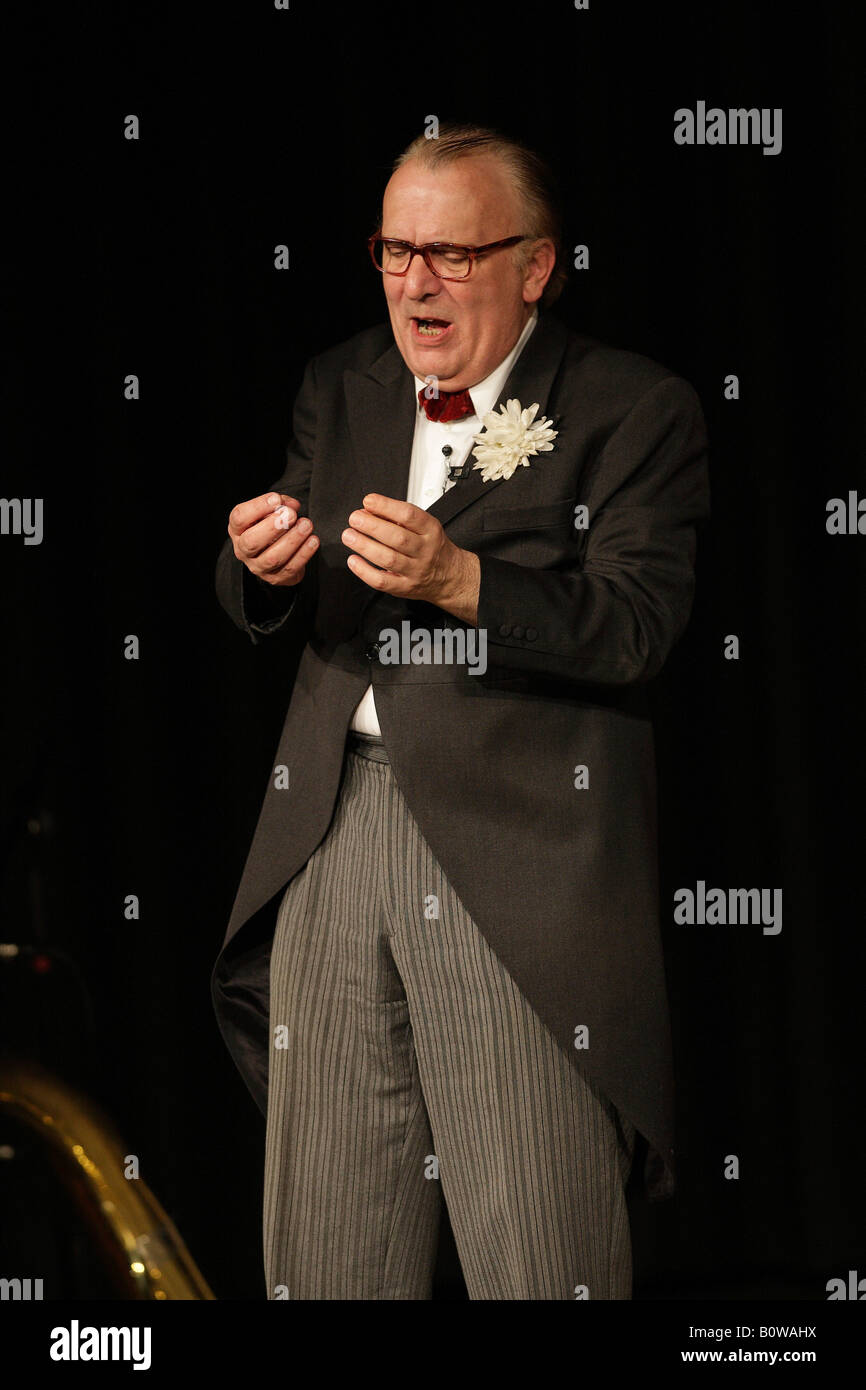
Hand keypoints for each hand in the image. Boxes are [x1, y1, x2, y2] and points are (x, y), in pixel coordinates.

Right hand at [228, 492, 318, 586]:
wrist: (277, 552)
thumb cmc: (271, 526)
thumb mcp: (271, 511)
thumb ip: (281, 504)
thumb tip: (292, 505)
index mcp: (238, 529)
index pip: (240, 518)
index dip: (257, 507)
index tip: (276, 498)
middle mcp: (243, 549)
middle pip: (251, 542)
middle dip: (273, 527)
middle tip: (291, 515)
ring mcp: (258, 566)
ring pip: (273, 558)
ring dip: (292, 540)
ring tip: (306, 525)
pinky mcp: (275, 578)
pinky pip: (290, 568)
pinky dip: (304, 554)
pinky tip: (312, 541)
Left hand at [342, 493, 479, 623]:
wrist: (449, 576)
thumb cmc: (432, 548)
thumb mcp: (424, 526)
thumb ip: (399, 517)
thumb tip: (370, 509)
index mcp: (430, 531)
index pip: (409, 515)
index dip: (386, 506)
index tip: (369, 501)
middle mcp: (424, 551)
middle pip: (397, 538)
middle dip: (372, 526)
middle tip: (355, 518)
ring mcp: (415, 571)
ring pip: (388, 559)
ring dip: (365, 546)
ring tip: (349, 536)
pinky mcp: (404, 587)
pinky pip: (382, 581)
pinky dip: (364, 571)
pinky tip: (353, 560)